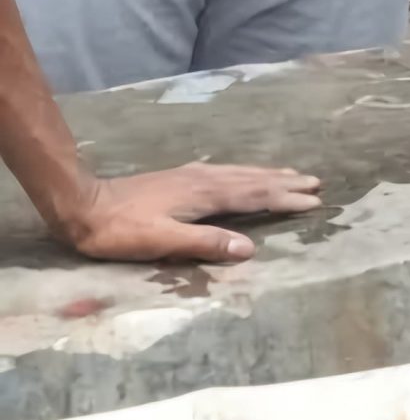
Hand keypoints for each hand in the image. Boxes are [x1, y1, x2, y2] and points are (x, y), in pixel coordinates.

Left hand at [51, 164, 322, 263]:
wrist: (83, 205)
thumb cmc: (119, 230)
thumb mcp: (161, 242)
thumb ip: (205, 243)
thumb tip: (249, 248)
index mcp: (205, 195)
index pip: (255, 196)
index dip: (285, 199)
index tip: (314, 200)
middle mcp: (204, 180)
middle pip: (253, 180)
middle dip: (285, 182)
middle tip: (316, 182)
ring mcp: (192, 176)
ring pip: (240, 173)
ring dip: (268, 175)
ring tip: (291, 174)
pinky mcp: (180, 177)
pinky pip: (226, 171)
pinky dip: (245, 172)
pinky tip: (243, 173)